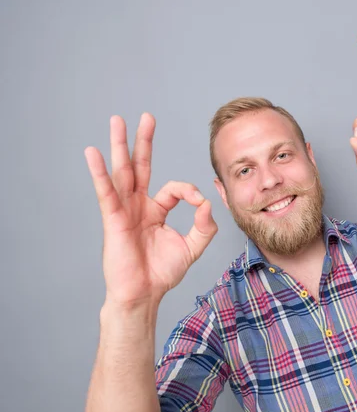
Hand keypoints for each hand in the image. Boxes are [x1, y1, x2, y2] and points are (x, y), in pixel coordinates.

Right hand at [84, 113, 217, 309]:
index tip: (200, 204)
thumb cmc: (162, 273)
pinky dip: (99, 173)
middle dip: (144, 141)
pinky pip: (106, 192)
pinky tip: (93, 153)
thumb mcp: (192, 247)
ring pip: (122, 172)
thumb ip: (204, 226)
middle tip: (146, 117)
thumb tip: (208, 203)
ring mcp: (124, 210)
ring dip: (119, 146)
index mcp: (156, 210)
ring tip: (116, 121)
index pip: (174, 188)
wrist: (144, 294)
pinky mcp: (113, 220)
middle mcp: (138, 206)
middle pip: (140, 167)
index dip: (190, 191)